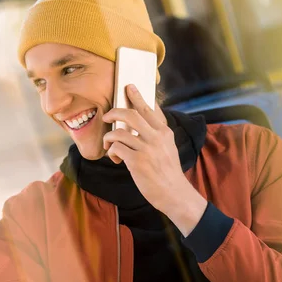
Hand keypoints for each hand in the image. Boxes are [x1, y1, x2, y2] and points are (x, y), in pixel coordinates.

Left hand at [102, 85, 206, 235]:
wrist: (174, 193)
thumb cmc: (168, 172)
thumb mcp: (168, 148)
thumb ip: (156, 135)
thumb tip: (139, 125)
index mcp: (165, 132)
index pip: (150, 109)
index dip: (138, 97)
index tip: (129, 87)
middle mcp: (156, 137)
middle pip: (131, 114)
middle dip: (114, 112)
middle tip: (107, 116)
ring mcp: (147, 149)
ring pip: (119, 132)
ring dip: (109, 137)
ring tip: (109, 144)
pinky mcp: (137, 162)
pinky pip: (117, 148)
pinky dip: (112, 152)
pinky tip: (116, 158)